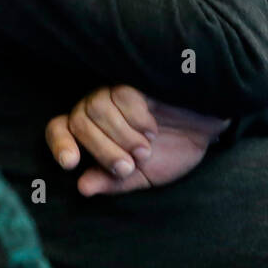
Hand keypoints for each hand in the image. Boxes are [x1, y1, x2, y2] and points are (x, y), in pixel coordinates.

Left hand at [45, 85, 228, 195]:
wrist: (209, 131)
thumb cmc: (172, 150)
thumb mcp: (143, 176)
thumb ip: (113, 181)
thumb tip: (82, 187)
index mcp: (94, 132)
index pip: (59, 128)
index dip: (59, 143)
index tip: (71, 163)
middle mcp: (99, 108)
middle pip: (79, 120)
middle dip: (101, 149)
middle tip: (129, 165)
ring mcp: (118, 92)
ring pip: (97, 106)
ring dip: (120, 135)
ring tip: (144, 149)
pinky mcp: (137, 80)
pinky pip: (122, 94)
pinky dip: (135, 118)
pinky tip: (151, 129)